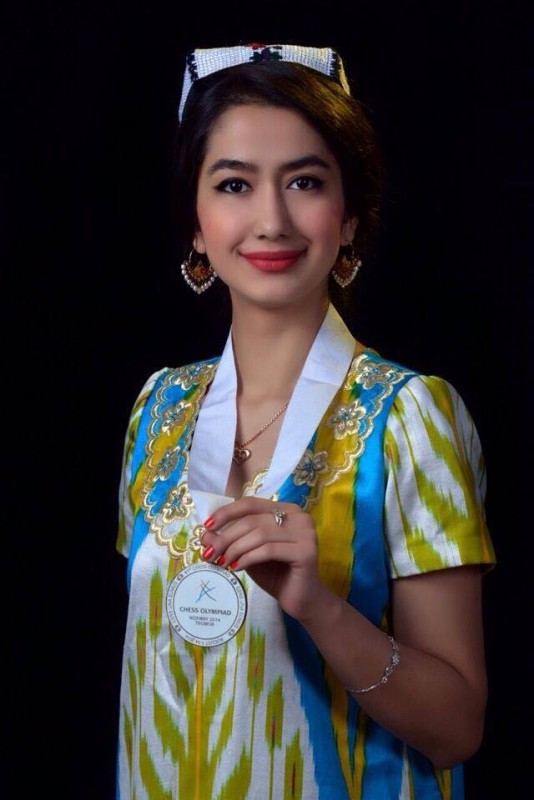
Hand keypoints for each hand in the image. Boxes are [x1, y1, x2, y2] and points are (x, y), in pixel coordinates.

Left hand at [200, 496, 320, 618]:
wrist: (301, 600)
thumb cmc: (275, 574)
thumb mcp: (248, 553)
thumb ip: (231, 540)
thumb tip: (205, 533)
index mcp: (286, 510)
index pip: (251, 503)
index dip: (226, 513)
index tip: (207, 526)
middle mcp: (299, 516)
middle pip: (253, 520)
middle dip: (226, 536)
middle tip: (210, 553)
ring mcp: (305, 533)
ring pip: (260, 534)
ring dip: (235, 549)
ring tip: (223, 562)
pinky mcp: (307, 551)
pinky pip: (269, 550)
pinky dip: (248, 558)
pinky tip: (237, 568)